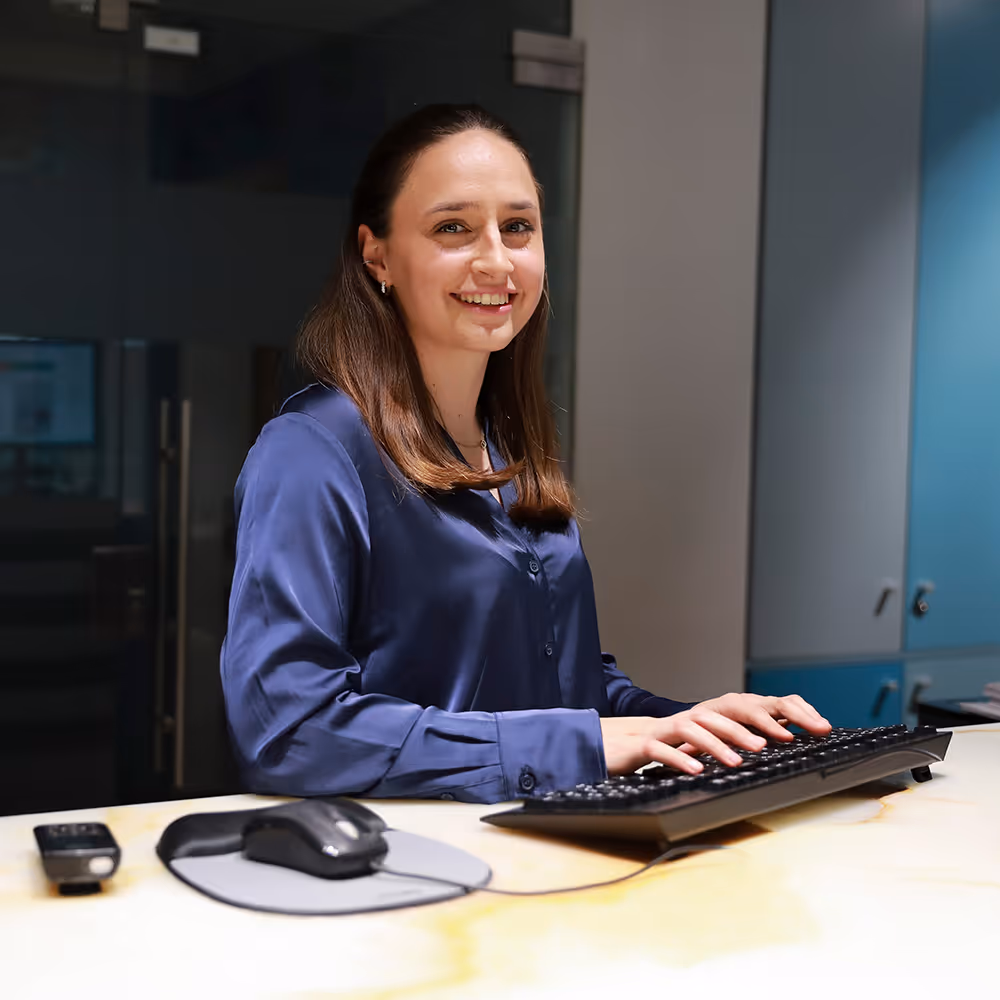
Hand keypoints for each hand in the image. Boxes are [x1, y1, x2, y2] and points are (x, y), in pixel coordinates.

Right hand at [599, 692, 831, 776]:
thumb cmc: (653, 749)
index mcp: (697, 721)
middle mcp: (681, 720)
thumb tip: (757, 754)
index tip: (792, 734)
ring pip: (690, 728)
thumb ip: (716, 748)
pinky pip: (660, 749)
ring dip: (715, 743)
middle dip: (744, 728)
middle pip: (715, 716)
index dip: (762, 720)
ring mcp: (659, 730)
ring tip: (736, 761)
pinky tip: (696, 771)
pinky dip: (679, 758)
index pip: (733, 713)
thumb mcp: (690, 749)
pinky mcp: (640, 746)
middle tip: (770, 744)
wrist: (608, 747)